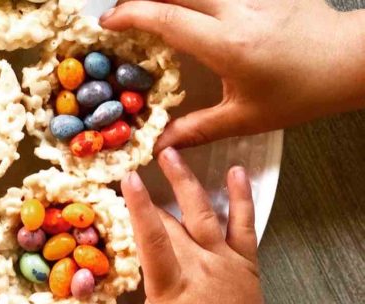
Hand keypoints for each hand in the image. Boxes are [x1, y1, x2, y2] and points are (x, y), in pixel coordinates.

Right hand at [94, 147, 269, 303]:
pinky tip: (236, 170)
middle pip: (169, 222)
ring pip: (203, 212)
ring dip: (185, 180)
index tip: (126, 178)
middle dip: (147, 194)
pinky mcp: (245, 260)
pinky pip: (244, 223)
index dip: (138, 207)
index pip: (152, 239)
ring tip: (171, 152)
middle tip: (127, 165)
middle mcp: (198, 264)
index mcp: (171, 283)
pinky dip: (242, 196)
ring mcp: (224, 258)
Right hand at [102, 0, 364, 149]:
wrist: (349, 60)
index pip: (166, 18)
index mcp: (226, 45)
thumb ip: (198, 129)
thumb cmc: (301, 92)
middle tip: (121, 13)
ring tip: (149, 8)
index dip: (130, 15)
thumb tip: (161, 145)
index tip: (106, 22)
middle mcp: (235, 10)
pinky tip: (187, 8)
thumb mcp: (247, 117)